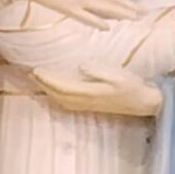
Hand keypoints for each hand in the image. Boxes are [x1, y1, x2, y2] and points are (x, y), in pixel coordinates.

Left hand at [31, 64, 163, 118]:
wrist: (143, 102)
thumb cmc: (133, 86)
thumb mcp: (118, 75)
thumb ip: (100, 71)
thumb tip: (82, 66)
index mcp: (91, 92)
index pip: (62, 86)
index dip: (48, 79)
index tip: (36, 70)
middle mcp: (86, 101)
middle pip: (58, 95)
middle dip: (43, 85)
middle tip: (30, 74)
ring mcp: (88, 105)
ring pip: (61, 101)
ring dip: (48, 92)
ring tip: (38, 81)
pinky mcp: (91, 106)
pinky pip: (68, 104)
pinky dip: (56, 97)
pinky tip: (53, 92)